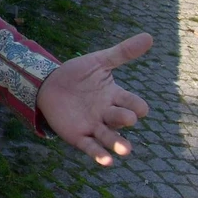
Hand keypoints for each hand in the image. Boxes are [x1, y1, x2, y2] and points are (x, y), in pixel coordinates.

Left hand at [36, 33, 151, 165]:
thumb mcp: (99, 61)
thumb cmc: (77, 74)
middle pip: (122, 120)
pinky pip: (91, 148)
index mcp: (115, 96)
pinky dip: (99, 155)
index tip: (138, 108)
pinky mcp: (78, 136)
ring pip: (110, 138)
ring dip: (118, 145)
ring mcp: (94, 126)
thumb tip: (149, 36)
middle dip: (125, 119)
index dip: (137, 106)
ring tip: (126, 150)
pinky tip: (106, 161)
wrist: (47, 84)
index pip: (133, 104)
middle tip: (127, 119)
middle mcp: (107, 114)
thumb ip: (123, 52)